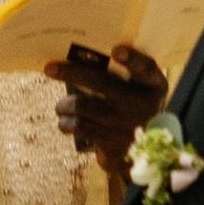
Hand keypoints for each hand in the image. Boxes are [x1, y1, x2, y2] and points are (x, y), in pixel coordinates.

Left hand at [47, 42, 169, 176]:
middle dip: (72, 73)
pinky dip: (67, 124)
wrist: (145, 154)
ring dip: (65, 105)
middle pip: (103, 83)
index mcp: (153, 86)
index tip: (116, 50)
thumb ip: (123, 74)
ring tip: (60, 107)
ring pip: (84, 106)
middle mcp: (143, 104)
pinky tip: (64, 123)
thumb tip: (78, 56)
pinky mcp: (113, 144)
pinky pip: (81, 127)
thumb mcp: (141, 92)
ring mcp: (127, 125)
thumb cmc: (135, 111)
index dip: (132, 59)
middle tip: (49, 69)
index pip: (146, 68)